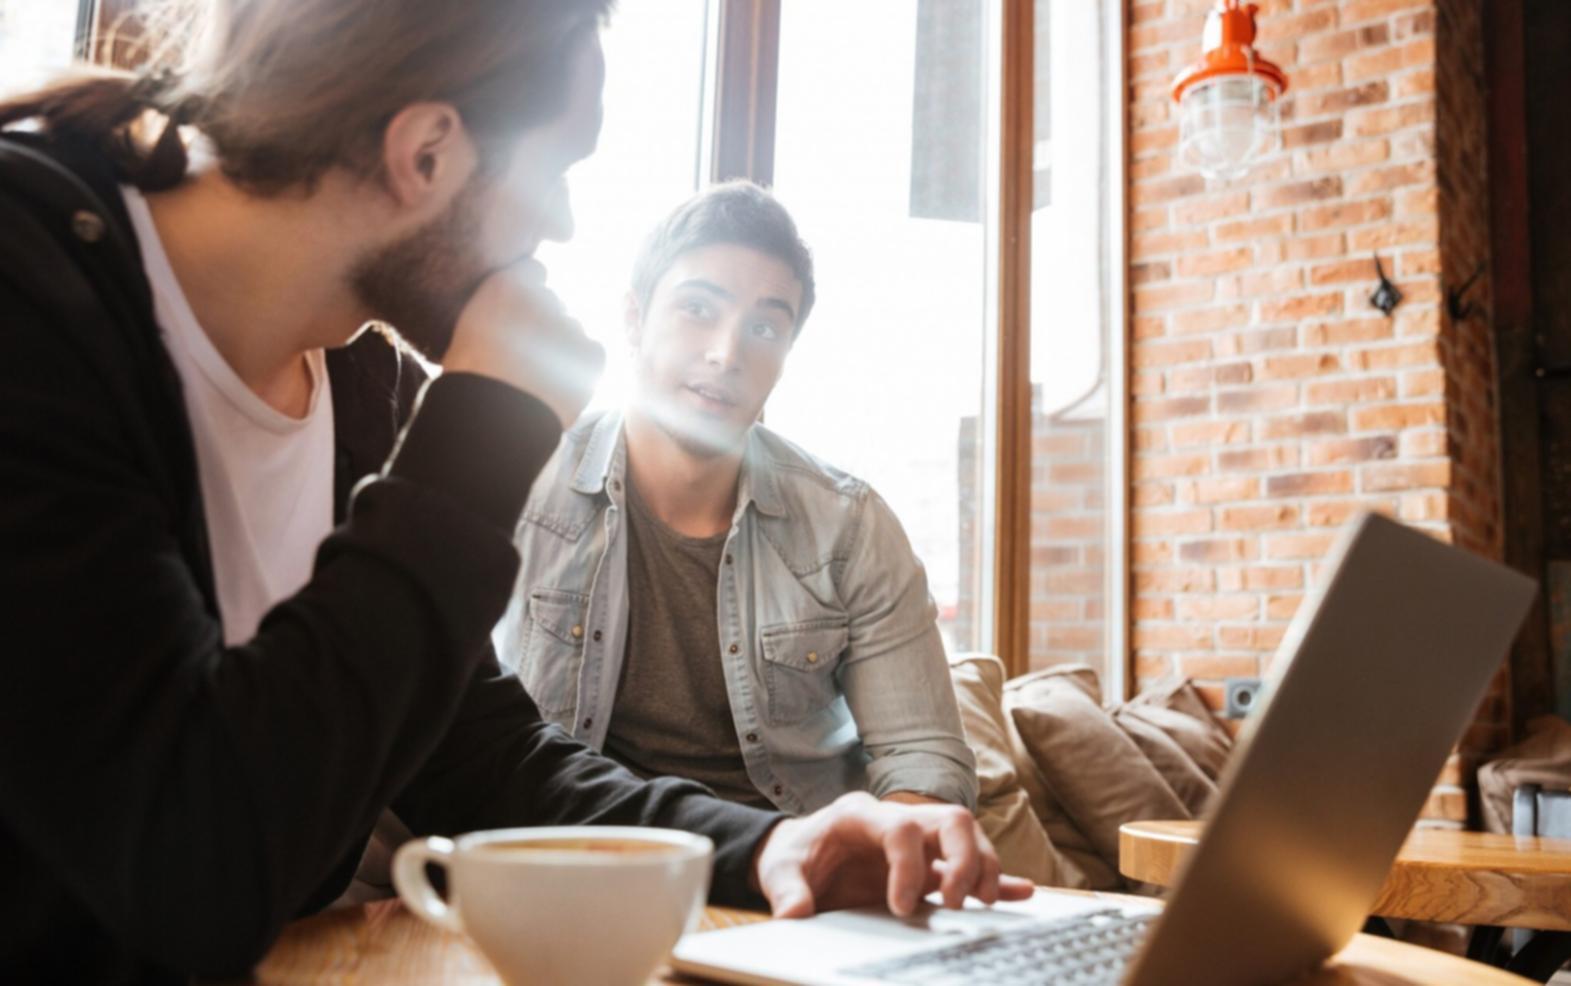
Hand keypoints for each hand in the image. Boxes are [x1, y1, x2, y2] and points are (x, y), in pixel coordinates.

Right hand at [443, 259, 603, 427]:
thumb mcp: (471, 329)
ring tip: (539, 377)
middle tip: (527, 356)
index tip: (519, 317)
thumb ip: (498, 307)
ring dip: (562, 348)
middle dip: (546, 324)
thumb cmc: (472, 378)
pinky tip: (558, 383)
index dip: (527, 297)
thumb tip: (518, 307)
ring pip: (572, 330)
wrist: (491, 418)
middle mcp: (542, 296)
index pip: (533, 272)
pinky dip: (582, 366)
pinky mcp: (591, 352)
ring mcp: (569, 324)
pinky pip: (592, 351)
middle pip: (554, 303)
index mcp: (505, 284)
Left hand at [752, 792, 1035, 918]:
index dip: (909, 866)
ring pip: (968, 838)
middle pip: (950, 820)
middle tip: (954, 903)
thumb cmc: (794, 856)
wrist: (801, 855)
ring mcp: (919, 842)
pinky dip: (997, 880)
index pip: (902, 827)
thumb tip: (793, 914)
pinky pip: (971, 865)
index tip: (900, 907)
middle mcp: (898, 820)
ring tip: (981, 906)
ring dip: (982, 869)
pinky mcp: (929, 866)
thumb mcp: (779, 869)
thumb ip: (786, 889)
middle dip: (963, 858)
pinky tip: (1021, 893)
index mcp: (862, 815)